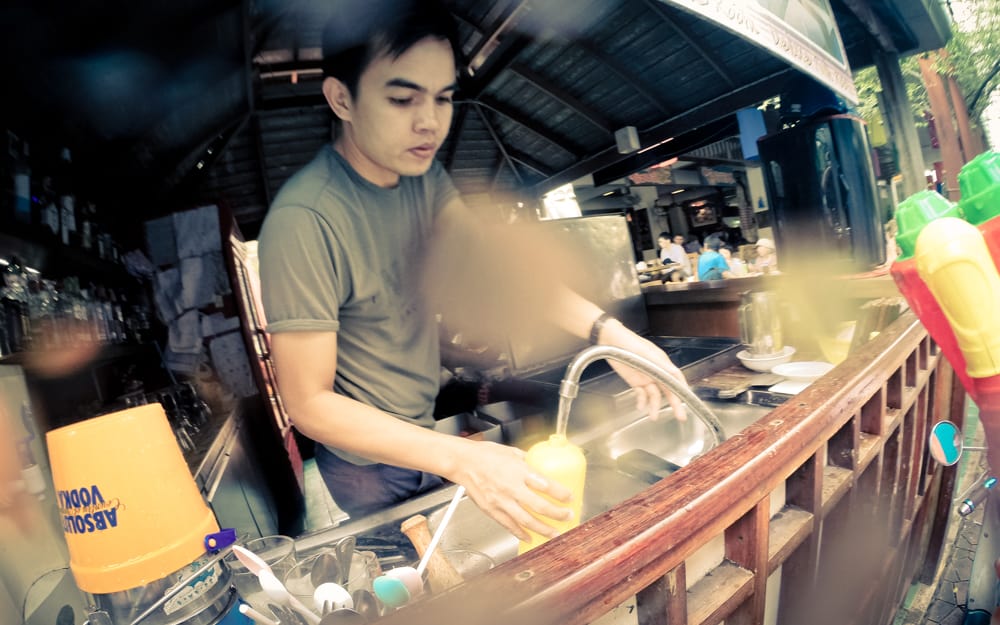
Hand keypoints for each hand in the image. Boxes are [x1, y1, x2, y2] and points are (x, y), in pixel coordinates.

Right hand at [450, 440, 573, 541]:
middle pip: (540, 506)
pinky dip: (521, 534)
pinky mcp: (492, 510)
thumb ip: (528, 461)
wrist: (463, 463)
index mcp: (519, 471)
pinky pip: (509, 525)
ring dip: (543, 529)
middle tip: (568, 516)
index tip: (569, 498)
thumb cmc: (485, 455)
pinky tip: (530, 538)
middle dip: (557, 514)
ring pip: (527, 521)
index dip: (561, 494)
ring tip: (555, 533)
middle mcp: (511, 488)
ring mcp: (501, 502)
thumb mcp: (512, 452)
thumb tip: (540, 465)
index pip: (546, 485)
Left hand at [599, 319, 688, 421]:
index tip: (688, 401)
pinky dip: (641, 401)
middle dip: (674, 403)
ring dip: (654, 406)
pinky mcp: (635, 381)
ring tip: (653, 416)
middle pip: (668, 390)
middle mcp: (656, 372)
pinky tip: (640, 406)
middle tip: (680, 416)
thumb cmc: (630, 342)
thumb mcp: (647, 353)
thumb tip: (674, 373)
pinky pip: (641, 394)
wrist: (610, 341)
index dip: (683, 390)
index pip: (676, 379)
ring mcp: (646, 377)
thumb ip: (660, 364)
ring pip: (654, 395)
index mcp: (662, 363)